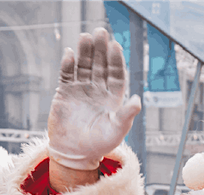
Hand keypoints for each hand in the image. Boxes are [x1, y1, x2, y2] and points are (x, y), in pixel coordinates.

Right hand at [47, 28, 141, 173]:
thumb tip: (138, 100)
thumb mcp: (116, 131)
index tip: (116, 46)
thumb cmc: (98, 145)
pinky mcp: (65, 93)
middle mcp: (98, 90)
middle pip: (100, 65)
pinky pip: (67, 75)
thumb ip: (126, 115)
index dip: (116, 60)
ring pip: (84, 66)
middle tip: (101, 31)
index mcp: (113, 97)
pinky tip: (71, 54)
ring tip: (85, 36)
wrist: (74, 153)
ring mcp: (81, 90)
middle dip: (100, 49)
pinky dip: (68, 64)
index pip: (116, 73)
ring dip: (85, 52)